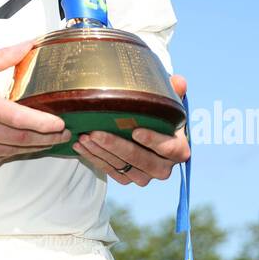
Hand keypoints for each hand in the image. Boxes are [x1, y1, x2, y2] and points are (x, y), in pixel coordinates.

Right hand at [0, 39, 70, 171]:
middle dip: (46, 138)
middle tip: (64, 134)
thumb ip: (2, 57)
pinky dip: (12, 153)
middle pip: (18, 139)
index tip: (61, 122)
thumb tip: (29, 45)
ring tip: (50, 140)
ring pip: (10, 153)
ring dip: (33, 147)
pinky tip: (24, 146)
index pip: (16, 118)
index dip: (43, 123)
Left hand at [73, 75, 189, 186]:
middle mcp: (163, 167)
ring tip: (84, 136)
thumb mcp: (168, 102)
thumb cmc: (159, 115)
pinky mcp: (128, 179)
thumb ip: (173, 91)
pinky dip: (94, 158)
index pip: (170, 148)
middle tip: (96, 132)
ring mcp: (145, 176)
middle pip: (142, 161)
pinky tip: (80, 145)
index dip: (154, 141)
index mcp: (178, 149)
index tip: (136, 130)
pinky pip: (110, 171)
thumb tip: (179, 81)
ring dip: (101, 152)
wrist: (149, 132)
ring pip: (123, 167)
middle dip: (117, 146)